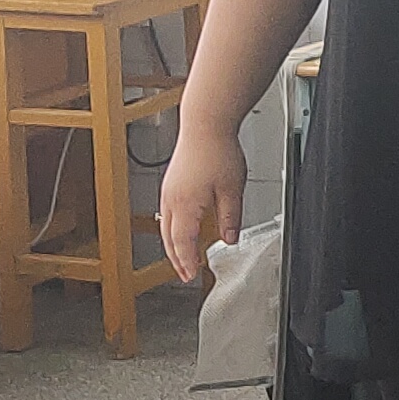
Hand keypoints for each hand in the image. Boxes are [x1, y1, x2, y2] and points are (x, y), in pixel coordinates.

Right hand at [157, 126, 247, 288]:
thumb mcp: (232, 190)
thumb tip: (230, 240)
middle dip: (177, 259)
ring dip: (173, 245)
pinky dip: (172, 229)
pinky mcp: (170, 183)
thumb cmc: (218, 150)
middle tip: (185, 274)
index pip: (184, 243)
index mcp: (186, 205)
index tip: (191, 275)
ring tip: (182, 257)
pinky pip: (167, 213)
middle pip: (170, 238)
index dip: (187, 261)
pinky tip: (181, 230)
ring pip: (166, 226)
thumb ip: (230, 218)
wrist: (205, 124)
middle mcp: (172, 199)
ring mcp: (168, 191)